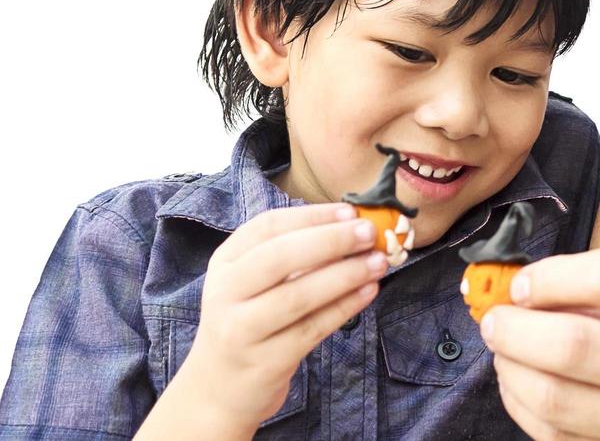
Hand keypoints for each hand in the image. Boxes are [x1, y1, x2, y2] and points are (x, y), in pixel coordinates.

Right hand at [172, 203, 384, 431]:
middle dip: (330, 241)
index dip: (311, 216)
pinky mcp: (264, 362)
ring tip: (379, 262)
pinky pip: (311, 329)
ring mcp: (240, 330)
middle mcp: (225, 293)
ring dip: (344, 275)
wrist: (220, 389)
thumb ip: (294, 254)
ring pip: (297, 296)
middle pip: (279, 257)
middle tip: (369, 233)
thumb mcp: (254, 282)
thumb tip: (352, 226)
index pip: (267, 227)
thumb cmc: (250, 320)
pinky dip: (344, 307)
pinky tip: (369, 291)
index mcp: (225, 262)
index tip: (350, 211)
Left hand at [481, 248, 599, 440]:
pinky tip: (522, 388)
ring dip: (512, 372)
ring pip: (557, 403)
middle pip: (574, 346)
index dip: (552, 276)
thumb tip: (536, 289)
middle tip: (495, 318)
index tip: (524, 282)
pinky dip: (528, 412)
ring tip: (503, 351)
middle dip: (515, 329)